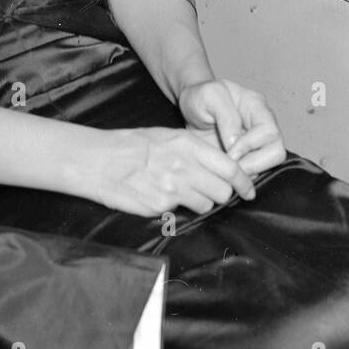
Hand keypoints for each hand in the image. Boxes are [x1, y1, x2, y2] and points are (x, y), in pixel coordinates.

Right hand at [88, 126, 256, 215]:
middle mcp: (185, 167)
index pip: (230, 167)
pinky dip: (179, 208)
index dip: (244, 181)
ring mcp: (173, 189)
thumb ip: (195, 150)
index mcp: (188, 145)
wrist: (99, 160)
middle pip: (223, 190)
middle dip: (222, 193)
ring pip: (207, 204)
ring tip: (184, 192)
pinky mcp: (160, 206)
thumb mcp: (168, 136)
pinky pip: (182, 212)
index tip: (249, 189)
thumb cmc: (132, 144)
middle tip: (212, 190)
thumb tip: (218, 165)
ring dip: (202, 201)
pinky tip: (164, 196)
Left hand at [178, 78, 285, 175]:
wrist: (190, 107)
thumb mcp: (209, 96)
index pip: (269, 131)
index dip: (251, 145)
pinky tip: (222, 174)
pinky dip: (240, 179)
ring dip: (247, 174)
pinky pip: (253, 174)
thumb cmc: (200, 96)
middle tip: (229, 169)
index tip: (229, 152)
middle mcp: (262, 127)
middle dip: (254, 165)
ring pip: (268, 166)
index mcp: (257, 107)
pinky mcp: (246, 158)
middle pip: (277, 152)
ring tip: (224, 172)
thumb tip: (235, 142)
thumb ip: (225, 116)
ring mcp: (256, 144)